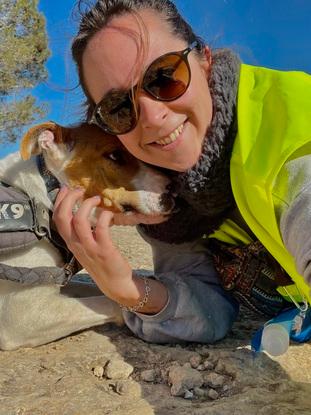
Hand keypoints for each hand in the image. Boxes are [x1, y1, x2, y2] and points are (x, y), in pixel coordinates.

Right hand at [53, 186, 168, 312]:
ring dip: (86, 205)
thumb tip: (84, 211)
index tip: (65, 188)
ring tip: (96, 198)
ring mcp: (89, 248)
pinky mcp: (104, 250)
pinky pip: (100, 229)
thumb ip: (82, 232)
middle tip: (79, 189)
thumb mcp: (86, 247)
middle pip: (63, 218)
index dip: (59, 202)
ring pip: (79, 221)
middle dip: (69, 199)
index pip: (57, 219)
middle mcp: (76, 245)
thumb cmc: (101, 263)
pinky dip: (103, 217)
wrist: (115, 284)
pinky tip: (108, 213)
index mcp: (71, 243)